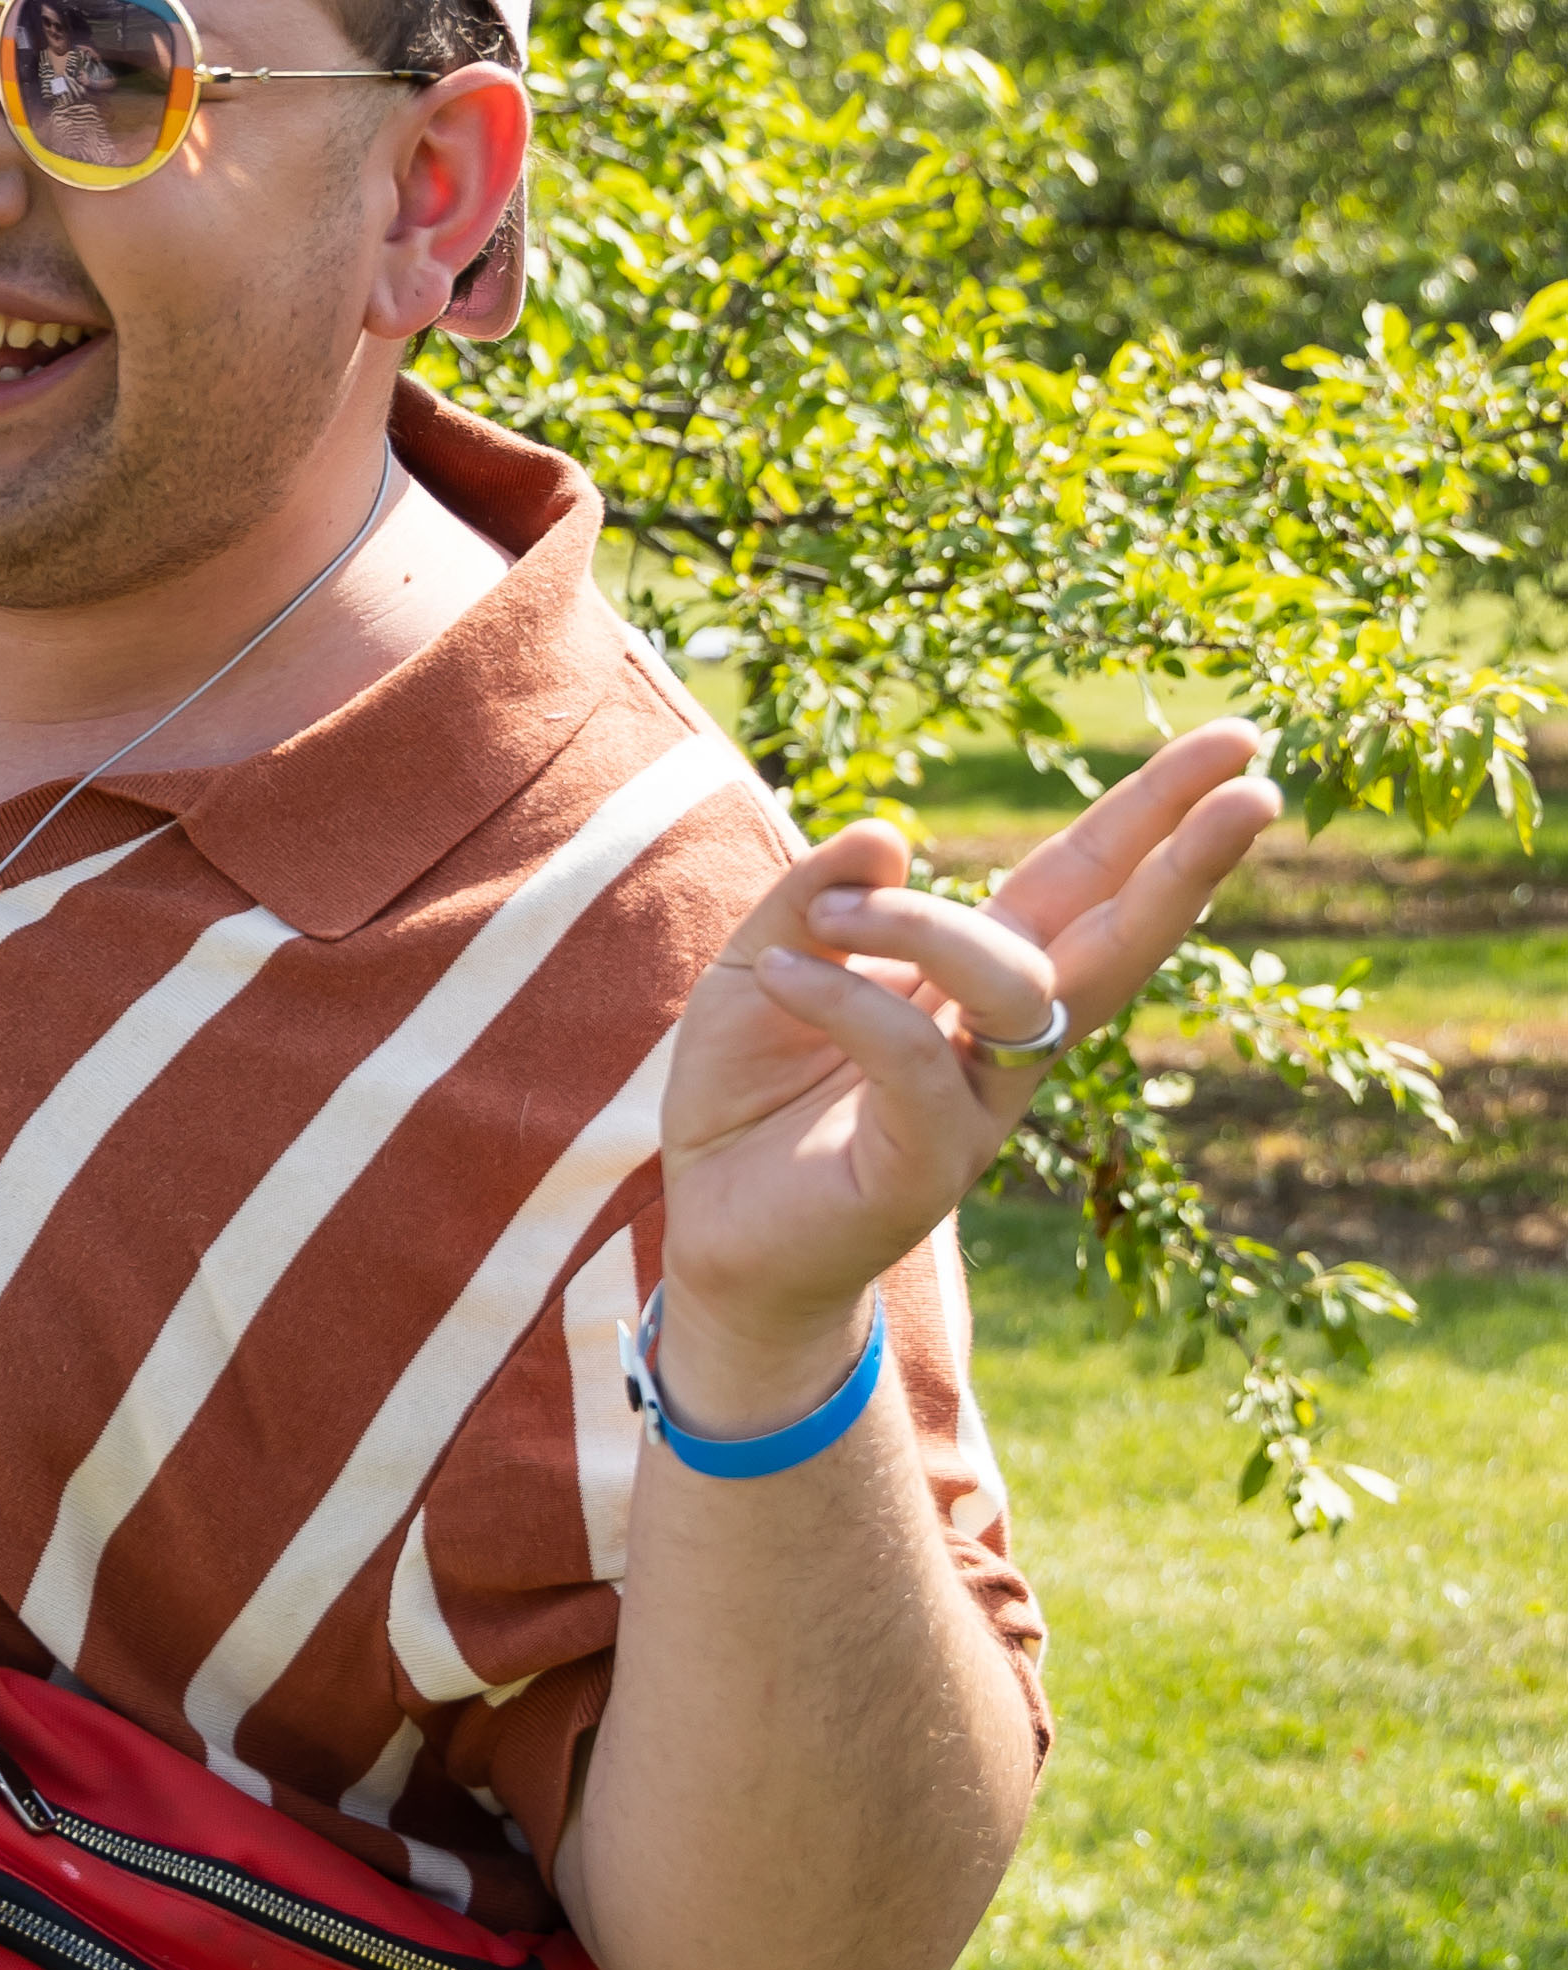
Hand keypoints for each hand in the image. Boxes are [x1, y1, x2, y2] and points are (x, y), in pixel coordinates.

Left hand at [654, 722, 1283, 1420]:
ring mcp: (981, 1105)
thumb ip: (813, 896)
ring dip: (923, 925)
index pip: (1082, 879)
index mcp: (978, 975)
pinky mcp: (930, 1166)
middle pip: (1116, 935)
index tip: (1239, 743)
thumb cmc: (747, 1089)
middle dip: (1187, 859)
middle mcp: (1005, 1037)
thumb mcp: (760, 958)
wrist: (710, 1227)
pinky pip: (919, 1060)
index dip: (1154, 812)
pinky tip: (780, 975)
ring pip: (1015, 987)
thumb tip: (888, 832)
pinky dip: (847, 1003)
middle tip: (1260, 786)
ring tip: (828, 916)